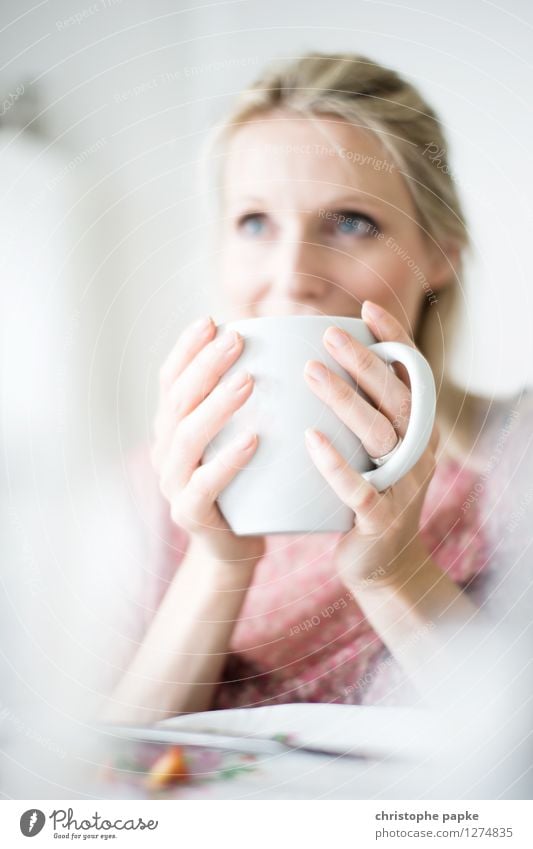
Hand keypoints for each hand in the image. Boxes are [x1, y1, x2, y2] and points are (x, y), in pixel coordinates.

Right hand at [151, 315, 265, 565]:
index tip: (211, 320)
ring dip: (216, 406)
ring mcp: (172, 484)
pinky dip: (228, 460)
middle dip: (205, 365)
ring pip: (186, 437)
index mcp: (171, 428)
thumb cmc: (246, 483)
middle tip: (236, 339)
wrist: (236, 546)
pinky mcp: (188, 514)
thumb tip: (279, 349)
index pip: (170, 379)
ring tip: (248, 380)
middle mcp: (164, 451)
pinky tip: (254, 439)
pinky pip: (204, 484)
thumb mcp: (238, 437)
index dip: (186, 349)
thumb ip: (244, 403)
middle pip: (178, 401)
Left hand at [302, 300, 438, 589]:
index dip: (394, 340)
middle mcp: (419, 452)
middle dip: (364, 362)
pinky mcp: (381, 520)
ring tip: (310, 371)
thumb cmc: (366, 492)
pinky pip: (361, 490)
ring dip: (346, 400)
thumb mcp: (371, 449)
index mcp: (418, 430)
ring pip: (381, 435)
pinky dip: (336, 464)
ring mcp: (404, 486)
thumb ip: (358, 410)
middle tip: (328, 334)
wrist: (382, 565)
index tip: (365, 309)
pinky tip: (310, 439)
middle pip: (397, 398)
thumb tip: (312, 358)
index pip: (413, 376)